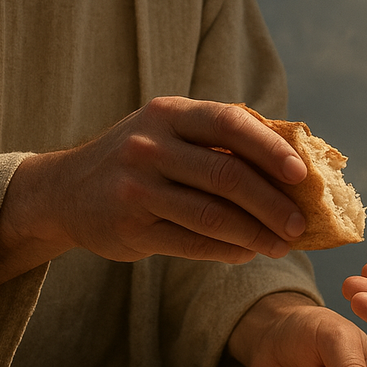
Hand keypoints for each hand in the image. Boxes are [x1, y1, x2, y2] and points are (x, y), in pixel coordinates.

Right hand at [0, 97, 307, 288]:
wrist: (64, 191)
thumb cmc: (138, 160)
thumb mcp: (168, 133)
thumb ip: (219, 142)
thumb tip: (292, 165)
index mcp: (169, 115)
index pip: (230, 124)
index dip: (271, 149)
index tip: (302, 175)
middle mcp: (150, 146)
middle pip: (227, 174)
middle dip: (271, 202)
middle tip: (299, 224)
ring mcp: (136, 188)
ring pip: (212, 214)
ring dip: (255, 233)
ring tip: (282, 245)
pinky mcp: (130, 227)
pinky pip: (191, 242)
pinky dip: (227, 250)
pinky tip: (247, 252)